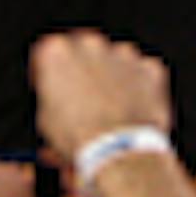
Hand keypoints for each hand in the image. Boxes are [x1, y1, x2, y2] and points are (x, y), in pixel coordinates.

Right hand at [29, 31, 172, 159]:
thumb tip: (59, 105)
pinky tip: (131, 110)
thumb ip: (52, 99)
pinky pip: (141, 73)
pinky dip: (138, 87)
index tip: (54, 89)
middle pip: (83, 51)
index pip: (48, 53)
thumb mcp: (46, 122)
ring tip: (108, 110)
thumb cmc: (79, 139)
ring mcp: (123, 53)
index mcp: (57, 52)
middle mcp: (90, 45)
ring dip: (111, 77)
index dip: (50, 74)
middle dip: (83, 71)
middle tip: (83, 99)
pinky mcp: (149, 67)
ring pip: (115, 60)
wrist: (117, 152)